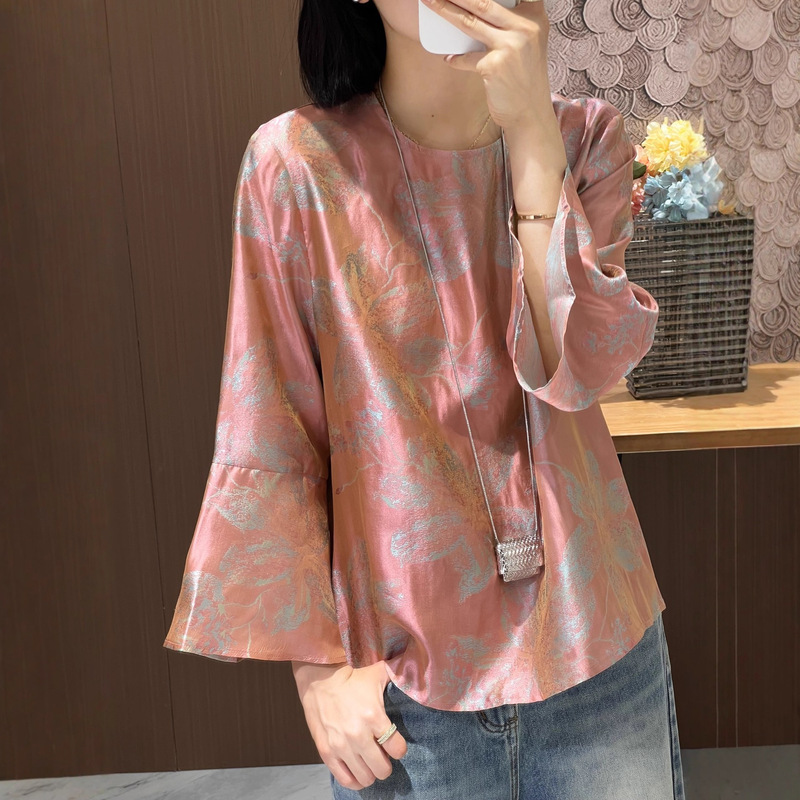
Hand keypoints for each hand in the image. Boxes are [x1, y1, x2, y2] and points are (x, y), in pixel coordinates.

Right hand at [292, 659, 407, 790]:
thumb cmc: (352, 679)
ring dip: (371, 773)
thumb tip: (418, 677)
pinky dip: (355, 781)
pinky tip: (359, 774)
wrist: (320, 682)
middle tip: (384, 756)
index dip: (400, 749)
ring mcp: (341, 746)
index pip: (397, 748)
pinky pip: (345, 779)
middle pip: (382, 768)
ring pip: (365, 777)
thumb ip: (399, 676)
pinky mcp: (327, 752)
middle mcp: (358, 734)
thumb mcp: (378, 674)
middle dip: (386, 765)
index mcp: (373, 716)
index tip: (396, 745)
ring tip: (371, 764)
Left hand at [420, 0, 552, 129]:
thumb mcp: (527, 41)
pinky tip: (450, 58)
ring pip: (469, 23)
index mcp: (534, 15)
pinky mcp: (494, 66)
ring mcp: (509, 46)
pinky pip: (466, 57)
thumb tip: (473, 9)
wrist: (530, 111)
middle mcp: (525, 27)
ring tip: (431, 3)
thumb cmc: (524, 76)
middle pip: (482, 2)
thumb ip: (510, 21)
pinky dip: (456, 58)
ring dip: (445, 11)